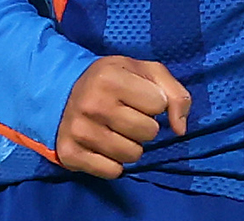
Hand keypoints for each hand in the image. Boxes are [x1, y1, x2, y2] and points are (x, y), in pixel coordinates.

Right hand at [54, 56, 191, 179]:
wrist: (63, 92)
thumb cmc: (112, 80)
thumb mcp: (145, 72)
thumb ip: (174, 93)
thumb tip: (180, 129)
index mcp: (109, 77)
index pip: (159, 104)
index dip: (154, 102)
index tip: (137, 97)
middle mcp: (92, 103)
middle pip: (148, 132)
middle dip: (145, 126)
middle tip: (127, 115)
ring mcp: (79, 130)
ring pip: (133, 155)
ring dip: (132, 145)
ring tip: (117, 130)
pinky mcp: (70, 154)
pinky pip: (113, 171)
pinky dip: (114, 163)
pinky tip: (104, 146)